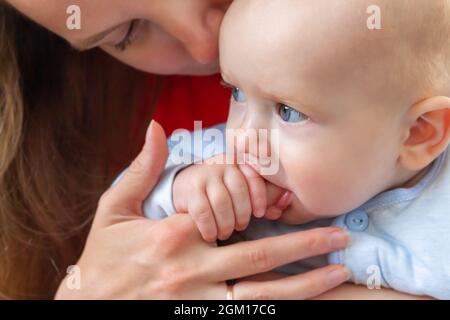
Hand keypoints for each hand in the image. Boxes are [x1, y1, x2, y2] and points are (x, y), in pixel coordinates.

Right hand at [55, 121, 349, 298]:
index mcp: (177, 234)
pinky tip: (303, 301)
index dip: (261, 205)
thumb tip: (157, 128)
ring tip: (338, 272)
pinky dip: (278, 306)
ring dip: (305, 282)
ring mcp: (199, 300)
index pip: (229, 212)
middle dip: (305, 246)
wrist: (87, 306)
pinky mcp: (199, 318)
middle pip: (260, 256)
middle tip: (340, 237)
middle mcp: (193, 268)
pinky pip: (247, 313)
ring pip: (263, 292)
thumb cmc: (103, 260)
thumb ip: (142, 170)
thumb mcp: (115, 209)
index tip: (289, 200)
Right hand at [173, 155, 292, 241]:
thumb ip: (263, 198)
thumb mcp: (243, 189)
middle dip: (242, 214)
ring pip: (222, 202)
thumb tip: (280, 210)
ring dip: (226, 223)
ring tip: (225, 233)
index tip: (260, 214)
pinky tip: (210, 234)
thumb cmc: (223, 190)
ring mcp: (205, 174)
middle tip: (240, 227)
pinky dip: (209, 226)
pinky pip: (203, 210)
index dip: (260, 197)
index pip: (254, 177)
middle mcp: (223, 163)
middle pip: (239, 190)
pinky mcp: (190, 189)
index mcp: (240, 161)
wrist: (186, 184)